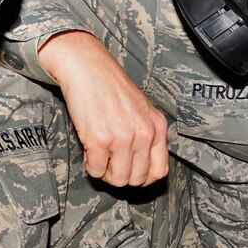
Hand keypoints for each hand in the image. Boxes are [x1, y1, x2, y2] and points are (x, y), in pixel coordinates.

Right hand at [38, 30, 168, 186]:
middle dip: (121, 175)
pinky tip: (89, 148)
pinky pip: (96, 170)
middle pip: (137, 179)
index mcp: (158, 127)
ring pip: (118, 179)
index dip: (142, 177)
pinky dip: (90, 165)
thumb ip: (147, 135)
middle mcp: (144, 133)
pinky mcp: (99, 139)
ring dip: (105, 172)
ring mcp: (122, 137)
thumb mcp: (142, 109)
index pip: (159, 171)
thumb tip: (142, 168)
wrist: (88, 67)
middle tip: (109, 160)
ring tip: (99, 154)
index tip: (129, 170)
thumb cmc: (112, 86)